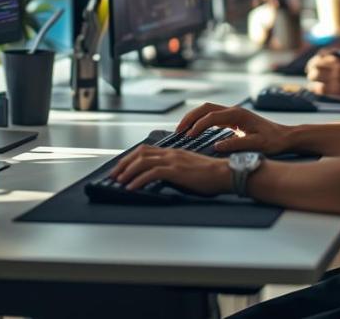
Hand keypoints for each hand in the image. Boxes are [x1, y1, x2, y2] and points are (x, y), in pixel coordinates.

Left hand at [108, 145, 229, 194]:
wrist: (225, 174)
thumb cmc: (210, 175)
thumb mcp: (188, 168)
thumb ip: (174, 169)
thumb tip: (160, 178)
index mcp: (173, 152)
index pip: (145, 150)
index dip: (130, 158)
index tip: (121, 168)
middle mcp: (171, 153)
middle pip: (139, 153)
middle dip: (123, 164)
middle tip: (114, 175)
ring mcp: (173, 161)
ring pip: (142, 162)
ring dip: (127, 172)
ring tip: (119, 181)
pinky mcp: (176, 171)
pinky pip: (151, 173)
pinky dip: (138, 180)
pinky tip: (132, 188)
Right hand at [175, 103, 292, 153]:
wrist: (286, 136)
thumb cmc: (274, 141)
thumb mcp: (258, 145)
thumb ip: (237, 145)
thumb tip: (217, 146)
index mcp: (238, 115)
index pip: (211, 116)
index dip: (198, 126)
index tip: (188, 136)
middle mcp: (234, 111)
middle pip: (205, 108)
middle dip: (189, 118)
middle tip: (178, 131)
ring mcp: (233, 113)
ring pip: (207, 110)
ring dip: (193, 118)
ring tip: (182, 130)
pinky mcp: (234, 119)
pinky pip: (212, 116)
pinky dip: (200, 121)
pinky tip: (195, 131)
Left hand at [307, 54, 339, 98]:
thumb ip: (339, 57)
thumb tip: (326, 57)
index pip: (319, 59)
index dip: (312, 62)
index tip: (311, 65)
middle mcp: (336, 68)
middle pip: (315, 68)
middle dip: (311, 71)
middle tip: (310, 74)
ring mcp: (337, 79)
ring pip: (316, 78)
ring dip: (311, 80)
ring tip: (310, 82)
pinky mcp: (339, 90)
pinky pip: (322, 89)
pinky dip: (316, 88)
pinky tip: (314, 89)